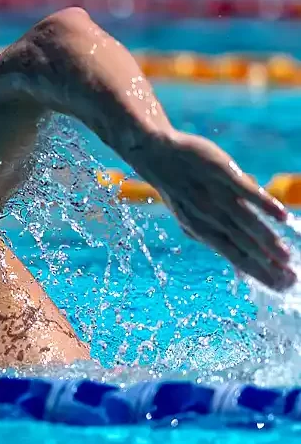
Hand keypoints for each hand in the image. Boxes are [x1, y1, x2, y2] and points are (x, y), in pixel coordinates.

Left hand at [136, 131, 293, 290]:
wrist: (157, 156)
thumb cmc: (181, 193)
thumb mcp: (193, 224)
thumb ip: (220, 246)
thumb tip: (241, 275)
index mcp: (204, 231)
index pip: (237, 257)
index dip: (259, 273)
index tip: (282, 287)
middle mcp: (211, 217)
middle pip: (244, 244)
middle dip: (267, 263)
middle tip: (292, 279)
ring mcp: (216, 194)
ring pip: (244, 221)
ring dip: (266, 239)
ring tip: (286, 256)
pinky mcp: (221, 172)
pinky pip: (244, 190)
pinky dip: (263, 203)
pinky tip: (281, 216)